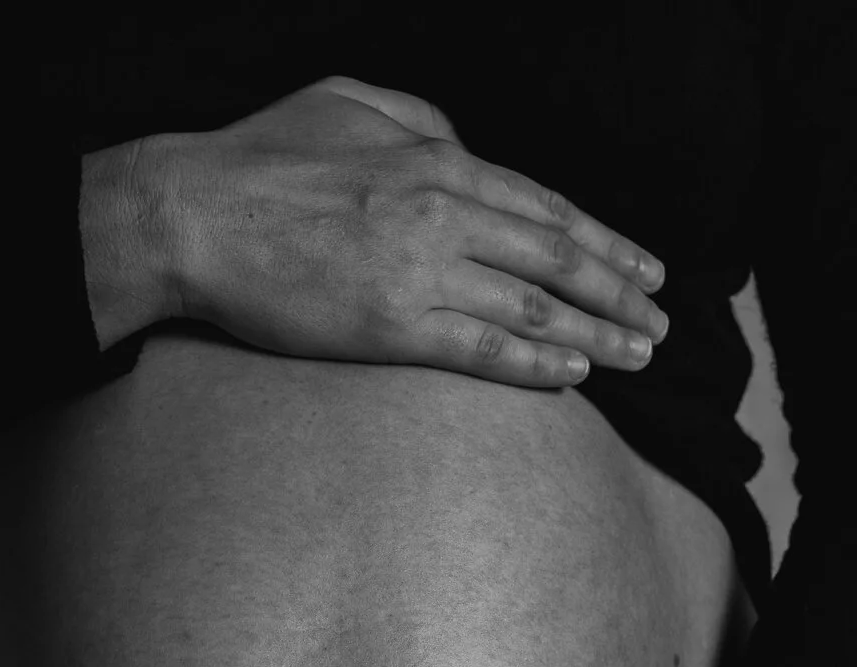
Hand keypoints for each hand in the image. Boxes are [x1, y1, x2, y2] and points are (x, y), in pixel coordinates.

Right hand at [141, 76, 670, 388]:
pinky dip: (536, 364)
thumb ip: (418, 118)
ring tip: (636, 356)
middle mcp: (444, 214)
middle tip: (660, 322)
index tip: (646, 268)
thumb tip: (463, 142)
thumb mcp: (350, 101)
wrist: (196, 216)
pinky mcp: (391, 327)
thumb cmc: (261, 156)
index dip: (605, 242)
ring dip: (596, 335)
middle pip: (557, 260)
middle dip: (619, 293)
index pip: (546, 207)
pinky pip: (483, 350)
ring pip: (534, 310)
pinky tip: (573, 374)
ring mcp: (421, 273)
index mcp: (439, 159)